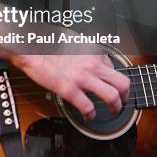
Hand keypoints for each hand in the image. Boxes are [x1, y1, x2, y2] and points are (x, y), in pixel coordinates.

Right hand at [10, 52, 129, 120]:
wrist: (31, 48)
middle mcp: (92, 65)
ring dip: (115, 107)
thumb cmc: (49, 43)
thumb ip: (86, 50)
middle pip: (122, 83)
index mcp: (93, 52)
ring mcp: (82, 78)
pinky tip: (88, 115)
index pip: (112, 67)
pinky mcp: (69, 90)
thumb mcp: (74, 40)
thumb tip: (91, 56)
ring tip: (111, 111)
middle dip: (125, 96)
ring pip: (112, 97)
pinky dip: (90, 114)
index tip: (109, 82)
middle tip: (121, 101)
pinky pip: (87, 107)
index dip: (111, 77)